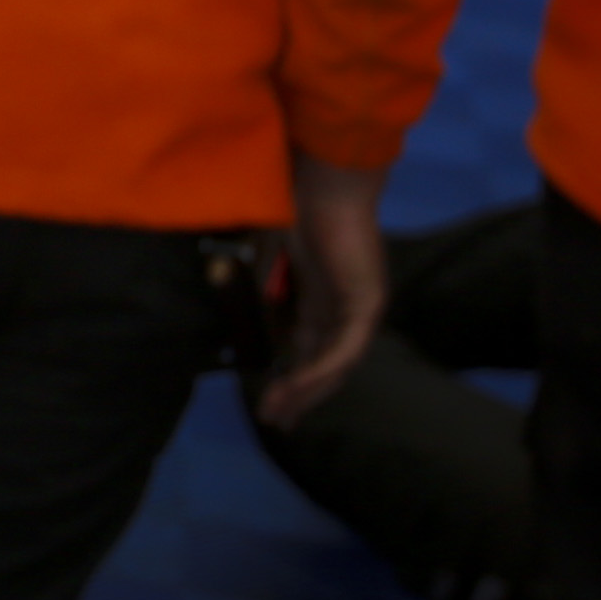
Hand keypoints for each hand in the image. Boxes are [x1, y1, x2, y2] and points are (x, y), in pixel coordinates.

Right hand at [259, 153, 388, 426]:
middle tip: (273, 421)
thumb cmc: (291, 204)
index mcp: (323, 294)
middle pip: (324, 364)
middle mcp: (345, 306)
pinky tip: (295, 386)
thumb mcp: (266, 254)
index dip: (288, 376)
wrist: (321, 178)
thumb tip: (233, 310)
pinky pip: (343, 349)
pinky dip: (319, 370)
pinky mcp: (366, 303)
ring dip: (305, 391)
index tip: (265, 398)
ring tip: (277, 412)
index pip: (308, 347)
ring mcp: (360, 307)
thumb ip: (259, 285)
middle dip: (298, 395)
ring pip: (335, 365)